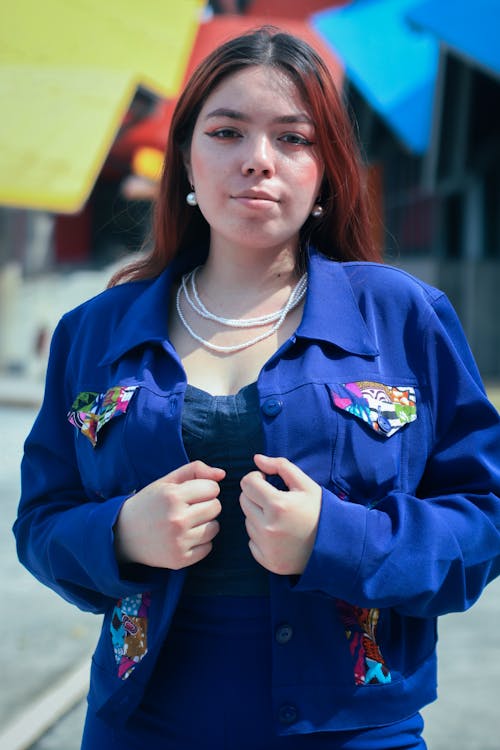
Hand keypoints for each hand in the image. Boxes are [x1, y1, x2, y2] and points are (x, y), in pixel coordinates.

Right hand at [114, 461, 224, 569]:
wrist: (124, 534)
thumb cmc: (150, 503)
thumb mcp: (167, 481)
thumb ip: (195, 470)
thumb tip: (223, 474)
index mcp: (173, 496)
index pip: (213, 488)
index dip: (205, 489)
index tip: (192, 493)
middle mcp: (176, 519)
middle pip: (216, 507)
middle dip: (206, 504)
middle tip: (189, 508)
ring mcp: (179, 541)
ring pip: (215, 527)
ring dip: (205, 523)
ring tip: (187, 522)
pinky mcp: (180, 559)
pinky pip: (208, 547)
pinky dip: (201, 542)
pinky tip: (185, 537)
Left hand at [239, 454, 321, 575]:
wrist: (336, 546)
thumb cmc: (320, 511)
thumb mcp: (306, 484)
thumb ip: (281, 466)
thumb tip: (257, 459)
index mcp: (278, 505)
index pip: (247, 483)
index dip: (257, 478)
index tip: (268, 481)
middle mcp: (268, 527)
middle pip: (244, 501)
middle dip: (256, 495)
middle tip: (275, 499)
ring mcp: (266, 546)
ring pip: (248, 521)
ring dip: (259, 516)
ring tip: (281, 519)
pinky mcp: (267, 561)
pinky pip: (252, 541)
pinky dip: (261, 536)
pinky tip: (280, 535)